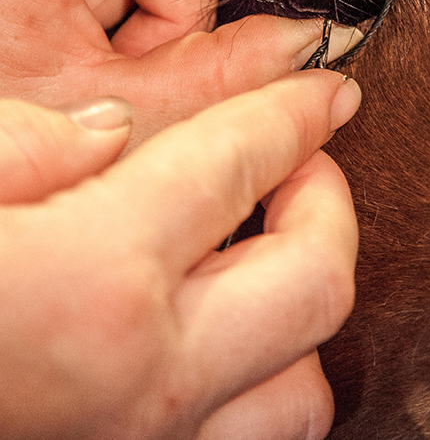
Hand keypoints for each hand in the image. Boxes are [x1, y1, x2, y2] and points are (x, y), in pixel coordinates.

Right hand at [0, 69, 360, 439]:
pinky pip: (252, 432)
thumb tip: (110, 131)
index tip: (324, 92)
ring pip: (303, 384)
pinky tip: (231, 328)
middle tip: (301, 159)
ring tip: (271, 244)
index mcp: (92, 280)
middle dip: (329, 199)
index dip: (292, 112)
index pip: (235, 165)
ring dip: (304, 300)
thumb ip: (32, 145)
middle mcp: (143, 374)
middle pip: (314, 277)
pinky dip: (270, 374)